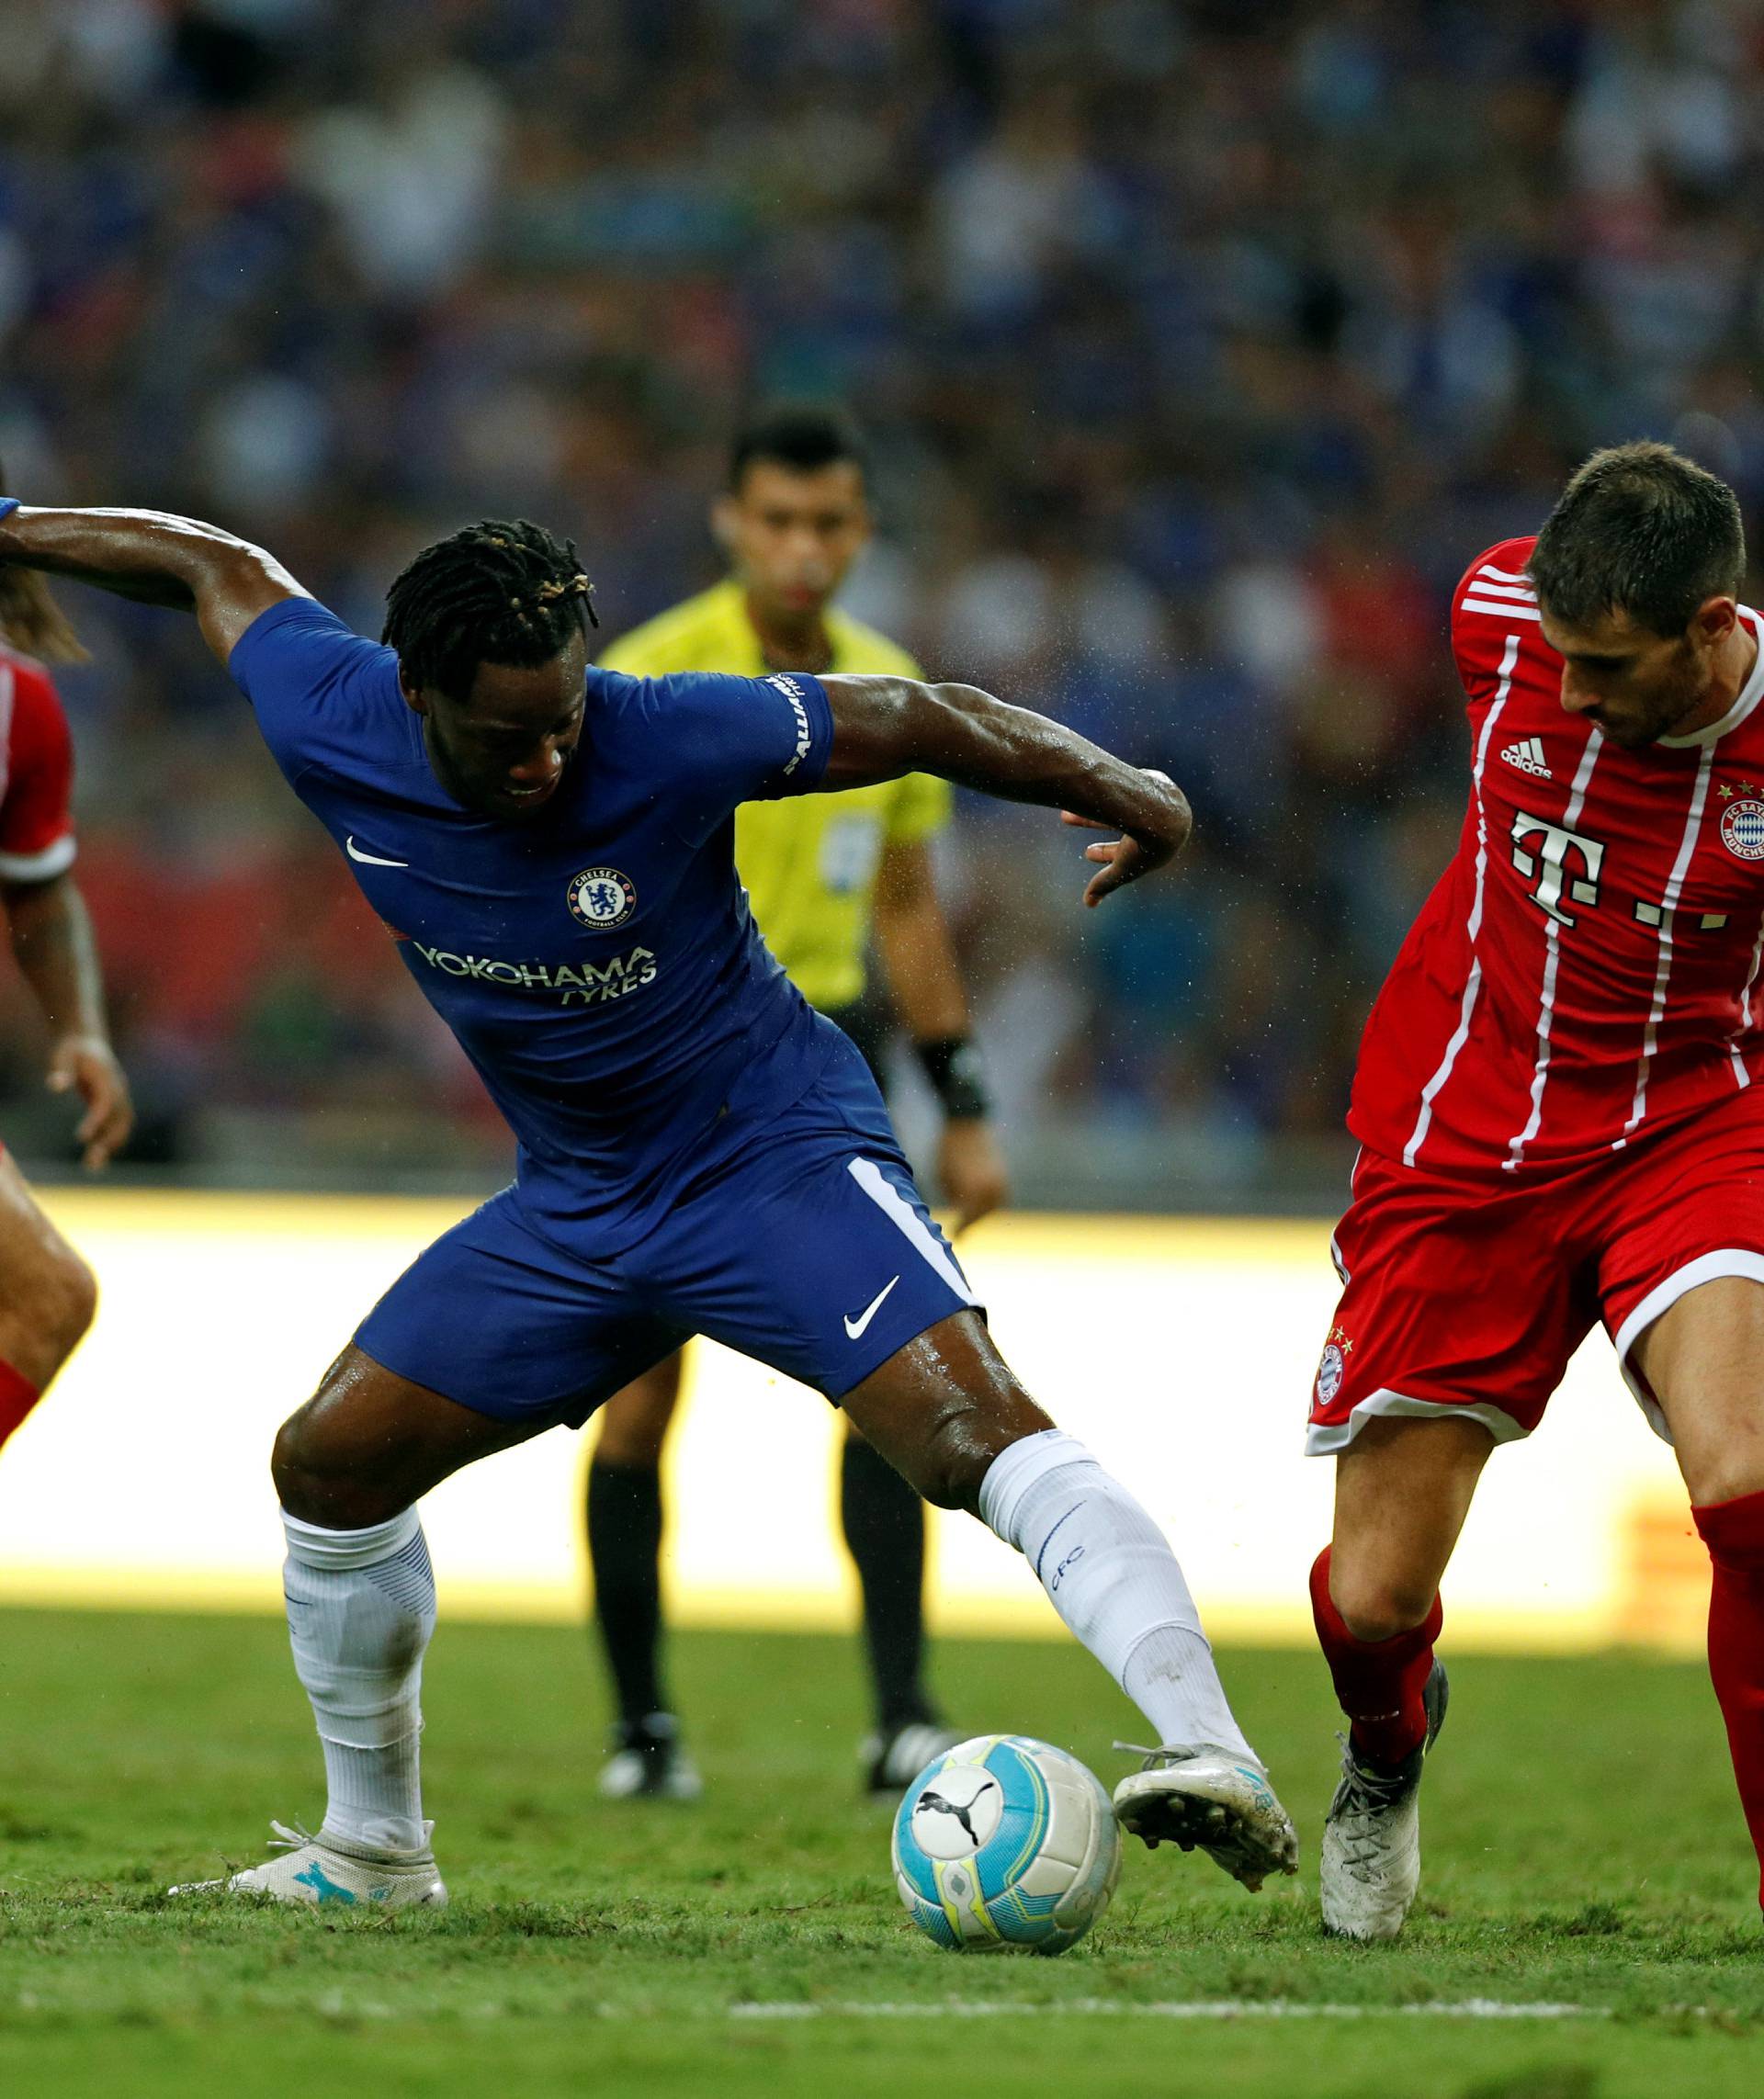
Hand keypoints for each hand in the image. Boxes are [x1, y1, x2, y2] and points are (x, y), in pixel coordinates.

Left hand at [47, 1034, 133, 1169]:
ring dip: (111, 1146)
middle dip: (109, 1141)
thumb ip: (62, 1070)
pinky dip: (109, 1141)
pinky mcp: (113, 1104)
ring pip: (122, 1126)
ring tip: (93, 1166)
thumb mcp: (63, 1055)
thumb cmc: (73, 1048)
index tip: (81, 1137)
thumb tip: (57, 1086)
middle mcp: (118, 1089)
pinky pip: (115, 1126)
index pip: (106, 1103)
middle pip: (121, 1119)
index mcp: (107, 1078)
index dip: (96, 1121)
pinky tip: (95, 1156)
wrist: (87, 1040)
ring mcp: (119, 1097)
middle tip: (91, 1162)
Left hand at [938, 1118, 1009, 1234]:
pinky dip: (988, 1204)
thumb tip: (960, 1214)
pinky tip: (978, 1207)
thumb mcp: (943, 1179)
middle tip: (961, 1234)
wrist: (965, 1125)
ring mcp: (1000, 1182)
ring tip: (968, 1221)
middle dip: (971, 1223)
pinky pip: (998, 1198)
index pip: (968, 1219)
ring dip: (980, 1215)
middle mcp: (990, 1188)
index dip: (961, 1230)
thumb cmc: (947, 1152)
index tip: (957, 1239)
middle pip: (981, 1215)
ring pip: (991, 1208)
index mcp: (974, 1190)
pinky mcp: (1003, 1176)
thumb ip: (954, 1198)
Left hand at [1060, 769, 1190, 906]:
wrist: (1160, 812)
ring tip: (1067, 801)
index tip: (1086, 853)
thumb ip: (1106, 883)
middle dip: (1094, 823)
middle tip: (1066, 819)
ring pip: (1123, 801)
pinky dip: (1116, 787)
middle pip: (1123, 823)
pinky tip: (1097, 782)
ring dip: (1094, 803)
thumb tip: (1089, 904)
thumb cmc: (1143, 845)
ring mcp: (1161, 801)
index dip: (1107, 853)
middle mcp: (1160, 822)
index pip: (1129, 851)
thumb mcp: (1123, 868)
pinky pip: (1132, 784)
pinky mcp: (1157, 781)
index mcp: (1157, 845)